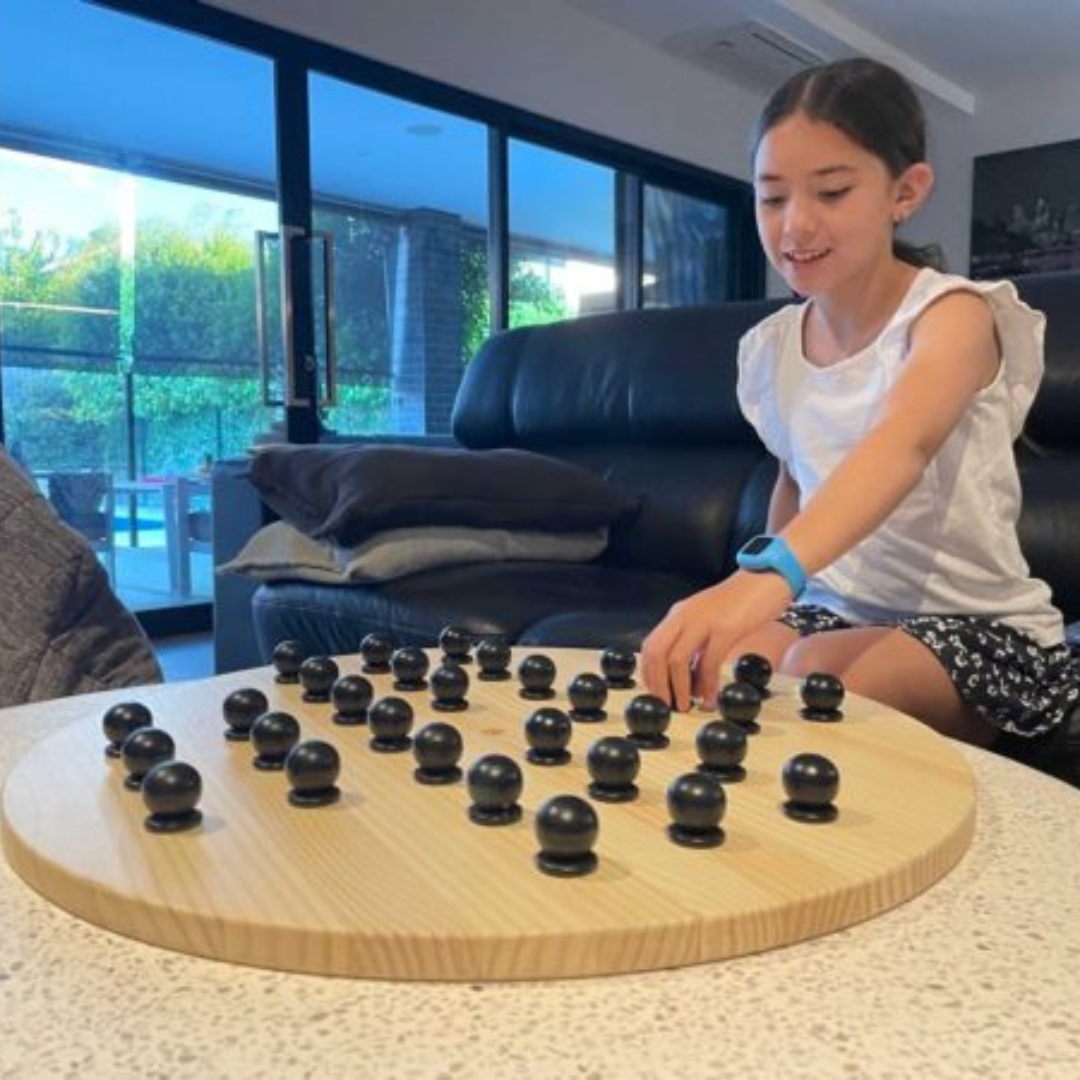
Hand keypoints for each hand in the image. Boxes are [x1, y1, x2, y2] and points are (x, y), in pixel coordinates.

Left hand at [640, 571, 791, 711]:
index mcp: (680, 614)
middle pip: (656, 652)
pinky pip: (709, 663)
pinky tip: (711, 698)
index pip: (651, 645)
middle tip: (666, 704)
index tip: (657, 693)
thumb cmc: (744, 600)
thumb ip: (698, 643)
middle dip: (657, 683)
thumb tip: (692, 677)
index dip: (649, 673)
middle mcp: (686, 615)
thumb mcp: (711, 619)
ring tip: (686, 706)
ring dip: (679, 689)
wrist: (769, 575)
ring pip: (676, 659)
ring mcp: (704, 621)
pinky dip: (708, 686)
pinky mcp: (726, 628)